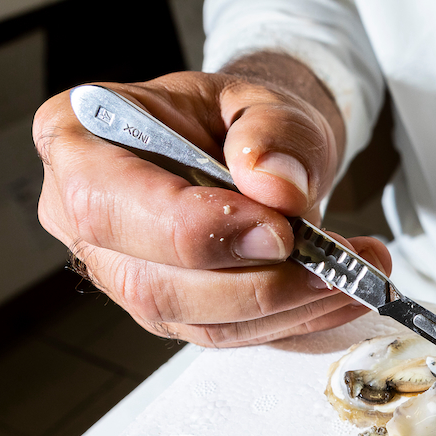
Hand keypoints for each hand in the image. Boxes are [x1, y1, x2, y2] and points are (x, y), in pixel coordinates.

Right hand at [33, 56, 390, 346]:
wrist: (253, 150)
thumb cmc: (238, 121)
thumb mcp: (263, 100)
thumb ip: (272, 133)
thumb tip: (277, 186)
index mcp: (79, 140)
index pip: (105, 203)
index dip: (192, 228)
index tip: (278, 231)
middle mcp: (83, 217)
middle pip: (153, 282)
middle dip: (257, 282)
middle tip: (333, 262)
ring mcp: (123, 274)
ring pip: (196, 321)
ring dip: (288, 307)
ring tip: (356, 274)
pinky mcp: (171, 312)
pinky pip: (229, 335)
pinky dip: (296, 320)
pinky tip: (342, 294)